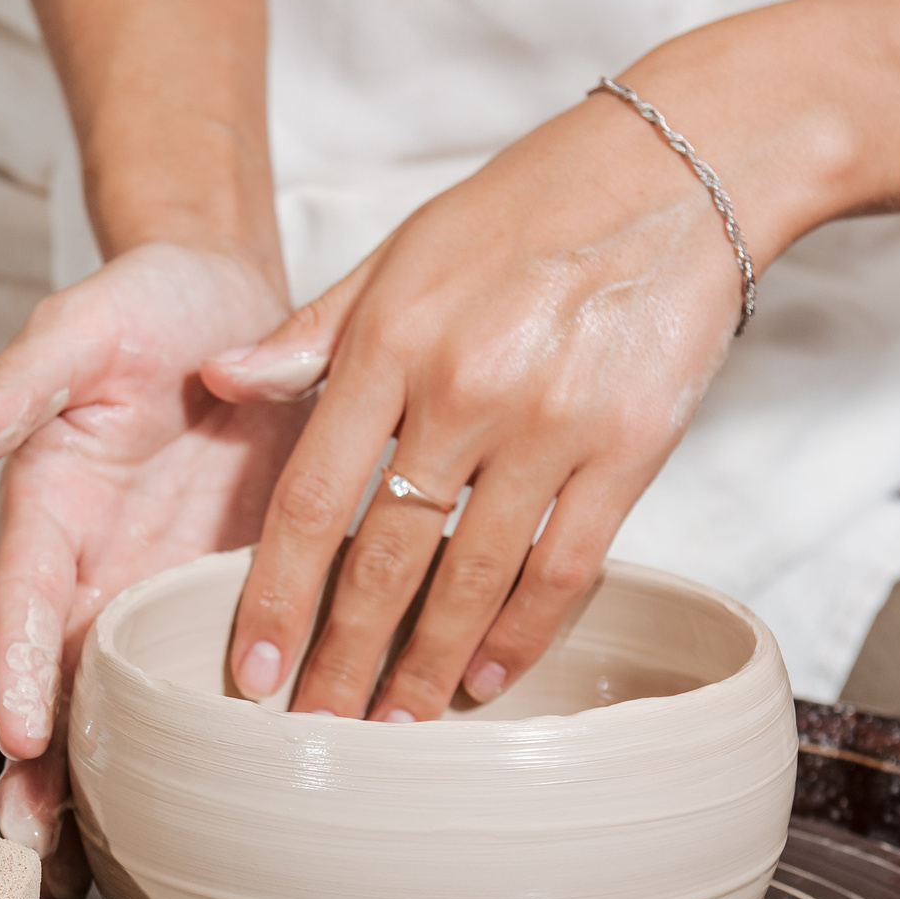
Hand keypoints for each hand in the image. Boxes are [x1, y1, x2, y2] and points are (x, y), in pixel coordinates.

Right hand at [0, 243, 296, 885]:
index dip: (17, 668)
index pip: (24, 603)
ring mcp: (155, 601)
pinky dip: (203, 754)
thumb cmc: (145, 308)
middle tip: (41, 855)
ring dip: (111, 792)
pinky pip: (206, 689)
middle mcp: (95, 575)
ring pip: (125, 713)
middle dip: (46, 773)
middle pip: (60, 690)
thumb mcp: (79, 329)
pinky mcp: (221, 606)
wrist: (236, 308)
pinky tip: (218, 821)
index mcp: (51, 515)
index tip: (17, 734)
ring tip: (99, 877)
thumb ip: (12, 385)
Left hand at [209, 99, 748, 721]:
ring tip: (394, 726)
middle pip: (384, 560)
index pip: (313, 498)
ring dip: (426, 667)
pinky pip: (563, 569)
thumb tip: (218, 382)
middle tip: (315, 731)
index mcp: (390, 340)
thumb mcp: (401, 255)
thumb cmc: (527, 210)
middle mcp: (463, 388)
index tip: (253, 672)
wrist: (681, 167)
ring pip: (471, 580)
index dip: (278, 597)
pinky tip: (486, 680)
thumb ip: (312, 334)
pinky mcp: (630, 447)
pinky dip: (521, 635)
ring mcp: (550, 423)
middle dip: (342, 660)